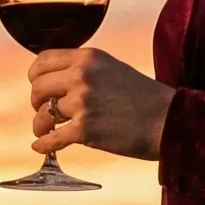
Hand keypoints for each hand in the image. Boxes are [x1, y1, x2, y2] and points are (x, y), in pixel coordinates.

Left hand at [28, 48, 173, 161]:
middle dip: (36, 102)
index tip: (38, 86)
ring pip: (42, 114)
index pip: (43, 60)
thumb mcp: (113, 69)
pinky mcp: (85, 129)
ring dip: (40, 125)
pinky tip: (41, 147)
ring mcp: (82, 102)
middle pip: (37, 87)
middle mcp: (82, 76)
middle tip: (44, 111)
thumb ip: (85, 70)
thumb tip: (56, 81)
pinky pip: (51, 138)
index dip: (35, 76)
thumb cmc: (144, 98)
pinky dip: (43, 145)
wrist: (169, 120)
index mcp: (88, 57)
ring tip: (45, 130)